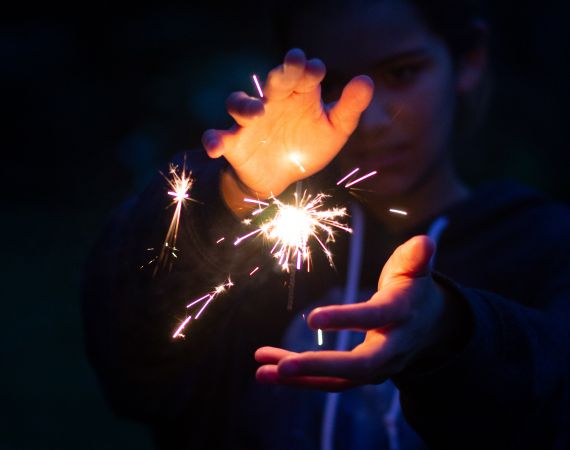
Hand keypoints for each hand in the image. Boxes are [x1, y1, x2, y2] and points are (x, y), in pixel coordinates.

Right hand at [203, 48, 373, 201]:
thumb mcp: (334, 130)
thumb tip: (366, 80)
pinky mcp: (233, 142)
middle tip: (292, 64)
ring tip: (258, 113)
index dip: (309, 69)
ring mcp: (250, 121)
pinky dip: (213, 140)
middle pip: (273, 81)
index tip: (316, 70)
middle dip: (282, 72)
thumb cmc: (306, 147)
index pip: (303, 74)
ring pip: (239, 102)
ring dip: (246, 105)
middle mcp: (273, 102)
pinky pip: (216, 136)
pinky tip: (216, 148)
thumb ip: (348, 108)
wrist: (280, 178)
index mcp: (298, 95)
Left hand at [255, 236, 459, 390]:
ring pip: (339, 381)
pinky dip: (301, 378)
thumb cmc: (414, 289)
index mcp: (401, 314)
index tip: (311, 317)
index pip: (374, 318)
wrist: (431, 328)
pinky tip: (269, 370)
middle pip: (359, 366)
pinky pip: (331, 382)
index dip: (345, 318)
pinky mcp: (362, 376)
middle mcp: (391, 349)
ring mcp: (378, 368)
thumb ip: (416, 257)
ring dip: (300, 378)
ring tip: (262, 372)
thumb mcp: (416, 269)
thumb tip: (425, 242)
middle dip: (319, 367)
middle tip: (282, 366)